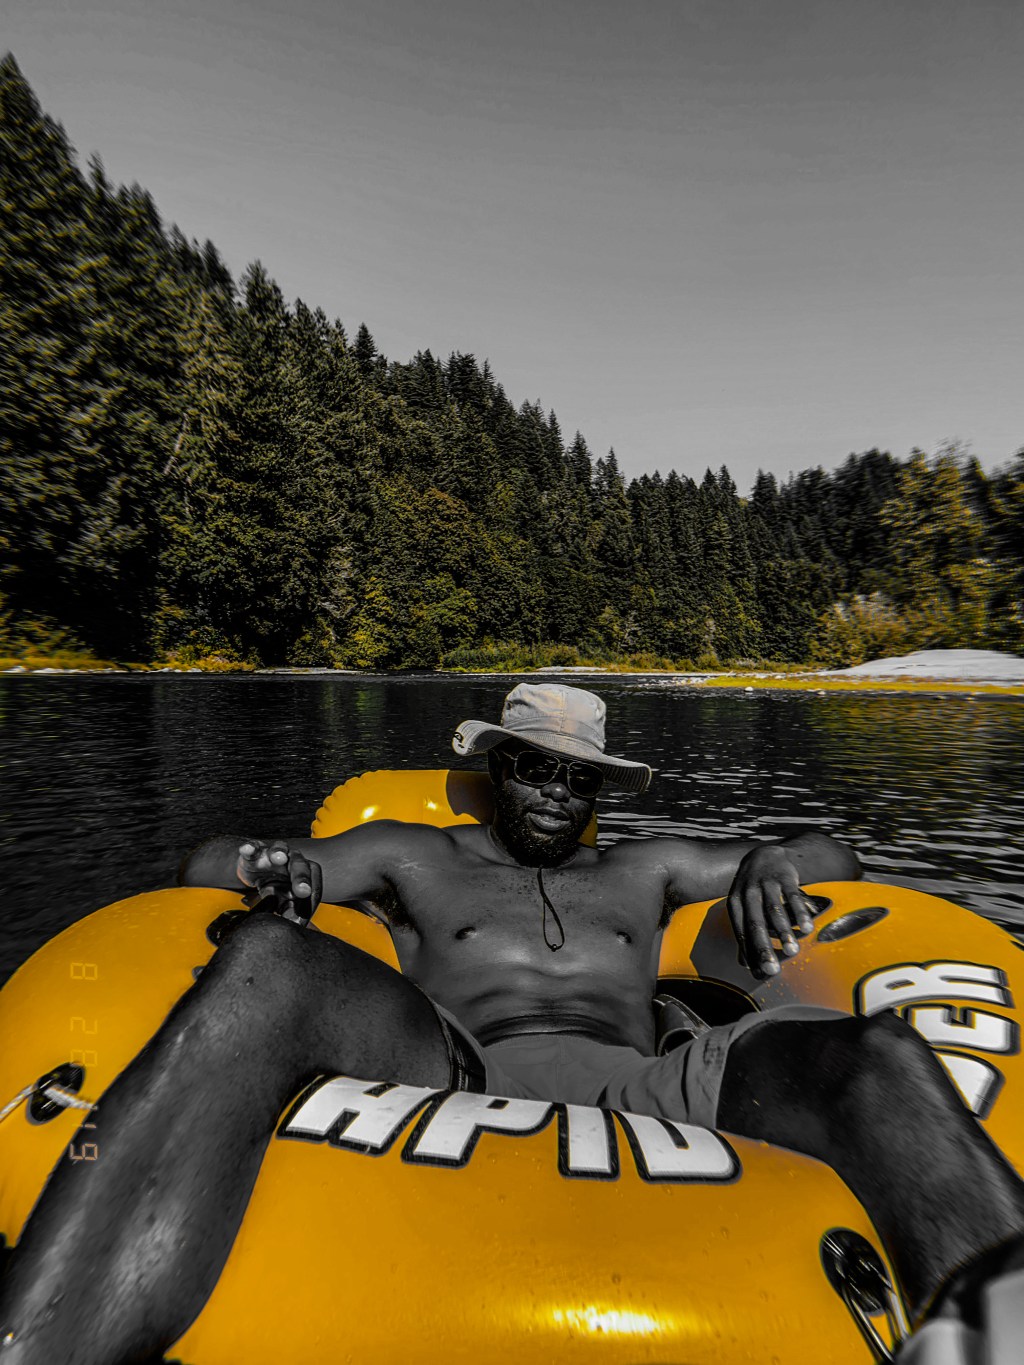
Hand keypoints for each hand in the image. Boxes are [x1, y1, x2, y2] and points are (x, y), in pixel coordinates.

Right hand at [237, 840, 321, 918]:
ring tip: (279, 859)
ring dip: (279, 852)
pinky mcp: (255, 851)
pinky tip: (248, 850)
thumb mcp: (283, 900)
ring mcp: (274, 853)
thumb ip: (290, 911)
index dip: (311, 899)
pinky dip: (251, 847)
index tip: (304, 917)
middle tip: (303, 891)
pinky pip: (254, 847)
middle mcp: (293, 859)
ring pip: (280, 849)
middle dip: (302, 877)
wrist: (254, 871)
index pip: (314, 883)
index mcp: (305, 872)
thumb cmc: (275, 887)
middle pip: (300, 865)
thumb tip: (295, 926)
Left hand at [726, 844, 816, 978]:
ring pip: (774, 911)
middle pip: (756, 923)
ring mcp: (766, 884)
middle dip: (765, 947)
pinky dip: (800, 913)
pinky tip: (808, 928)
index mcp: (736, 904)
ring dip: (784, 932)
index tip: (758, 973)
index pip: (741, 931)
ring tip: (792, 951)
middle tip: (773, 970)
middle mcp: (748, 893)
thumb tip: (745, 965)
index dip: (749, 953)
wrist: (763, 855)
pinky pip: (793, 897)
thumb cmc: (753, 890)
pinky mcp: (784, 877)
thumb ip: (745, 933)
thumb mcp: (743, 907)